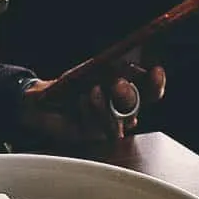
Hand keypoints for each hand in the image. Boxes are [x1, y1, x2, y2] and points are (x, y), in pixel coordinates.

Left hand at [19, 64, 166, 145]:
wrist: (42, 102)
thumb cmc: (70, 85)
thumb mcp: (88, 72)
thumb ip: (106, 69)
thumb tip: (121, 63)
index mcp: (127, 93)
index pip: (150, 91)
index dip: (156, 83)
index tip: (155, 70)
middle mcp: (121, 111)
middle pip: (136, 106)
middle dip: (128, 94)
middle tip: (118, 84)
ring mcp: (107, 125)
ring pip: (117, 121)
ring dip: (105, 105)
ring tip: (92, 91)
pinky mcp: (91, 135)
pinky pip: (96, 126)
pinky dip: (89, 112)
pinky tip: (81, 100)